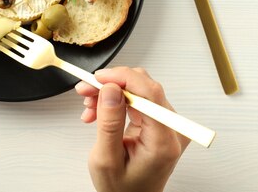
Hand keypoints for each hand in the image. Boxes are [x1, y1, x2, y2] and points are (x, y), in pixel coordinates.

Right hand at [75, 67, 189, 191]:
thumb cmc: (121, 189)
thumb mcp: (106, 159)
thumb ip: (109, 122)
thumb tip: (110, 89)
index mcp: (163, 141)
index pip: (149, 93)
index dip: (123, 78)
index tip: (99, 77)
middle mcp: (171, 129)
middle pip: (144, 87)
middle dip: (111, 85)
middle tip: (86, 90)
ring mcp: (167, 125)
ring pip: (138, 90)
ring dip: (110, 93)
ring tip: (89, 106)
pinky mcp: (159, 123)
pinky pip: (137, 99)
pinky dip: (116, 101)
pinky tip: (99, 110)